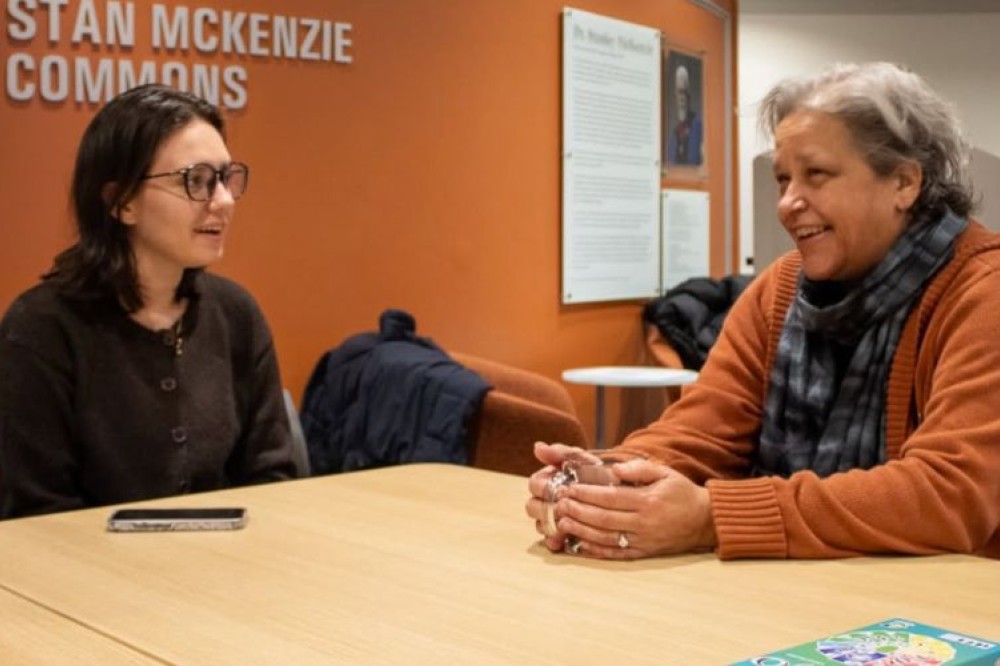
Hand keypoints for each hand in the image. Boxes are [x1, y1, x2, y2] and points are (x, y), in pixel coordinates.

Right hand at [524, 442, 600, 551]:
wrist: (617, 489)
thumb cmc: (596, 472)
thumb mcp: (581, 459)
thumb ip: (561, 453)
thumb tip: (538, 447)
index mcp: (546, 480)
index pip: (534, 484)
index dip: (542, 488)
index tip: (557, 489)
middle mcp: (545, 500)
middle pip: (532, 507)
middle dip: (544, 509)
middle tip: (560, 509)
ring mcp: (552, 518)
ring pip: (540, 524)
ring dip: (548, 526)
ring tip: (562, 526)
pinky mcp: (562, 534)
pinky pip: (551, 540)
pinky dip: (554, 541)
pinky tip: (561, 540)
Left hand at [556, 458, 716, 558]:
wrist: (705, 521)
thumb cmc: (682, 493)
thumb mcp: (665, 473)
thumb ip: (639, 469)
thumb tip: (615, 469)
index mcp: (647, 501)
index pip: (610, 498)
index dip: (587, 494)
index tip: (569, 488)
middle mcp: (644, 523)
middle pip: (604, 519)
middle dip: (579, 512)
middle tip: (560, 504)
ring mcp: (643, 540)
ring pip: (607, 538)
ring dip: (582, 531)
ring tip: (563, 523)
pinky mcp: (644, 553)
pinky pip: (617, 554)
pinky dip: (597, 551)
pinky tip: (580, 545)